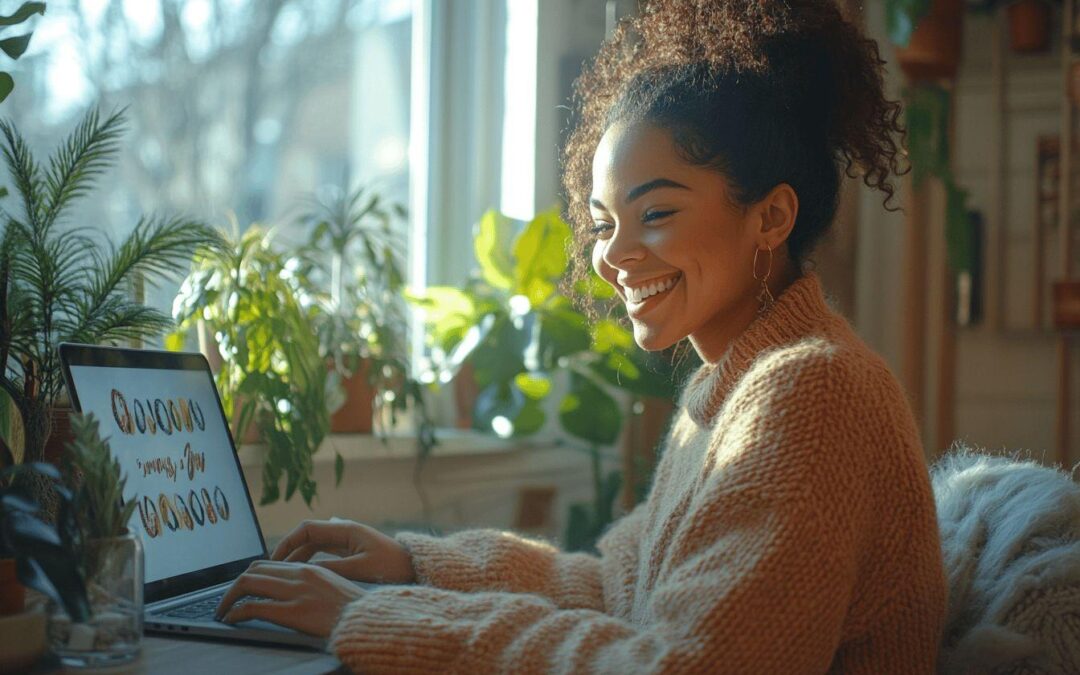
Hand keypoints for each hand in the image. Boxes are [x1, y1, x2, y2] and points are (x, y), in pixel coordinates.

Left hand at [214, 560, 363, 637]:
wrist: (370, 623)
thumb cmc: (355, 612)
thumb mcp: (335, 589)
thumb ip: (315, 583)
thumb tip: (296, 588)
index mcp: (311, 569)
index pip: (269, 563)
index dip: (250, 575)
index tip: (243, 589)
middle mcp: (301, 575)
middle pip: (254, 570)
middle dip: (235, 585)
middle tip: (226, 600)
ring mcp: (296, 592)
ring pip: (248, 584)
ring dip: (229, 597)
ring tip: (223, 610)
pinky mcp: (292, 612)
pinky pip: (252, 608)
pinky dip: (236, 612)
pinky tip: (231, 619)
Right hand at [270, 519, 415, 584]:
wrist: (414, 568)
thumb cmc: (392, 566)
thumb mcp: (361, 568)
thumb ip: (333, 568)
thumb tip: (305, 570)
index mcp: (346, 530)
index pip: (307, 529)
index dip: (288, 541)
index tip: (274, 558)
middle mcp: (344, 532)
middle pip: (308, 536)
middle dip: (289, 550)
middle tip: (272, 569)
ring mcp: (347, 542)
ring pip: (314, 546)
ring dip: (297, 557)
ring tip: (282, 574)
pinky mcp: (350, 552)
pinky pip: (323, 554)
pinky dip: (309, 562)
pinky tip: (301, 575)